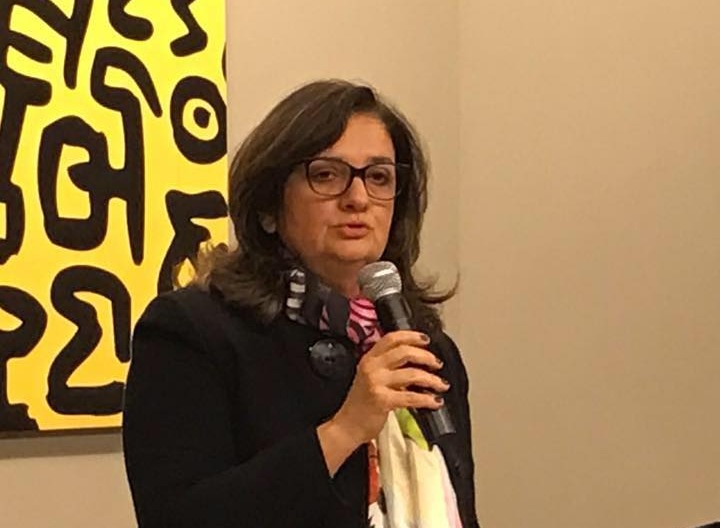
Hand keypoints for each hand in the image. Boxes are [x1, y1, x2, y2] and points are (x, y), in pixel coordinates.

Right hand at [317, 331, 448, 473]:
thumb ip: (388, 366)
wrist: (348, 426)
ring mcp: (376, 383)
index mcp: (369, 358)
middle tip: (437, 364)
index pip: (391, 338)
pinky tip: (435, 402)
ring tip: (441, 384)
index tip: (426, 340)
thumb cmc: (362, 403)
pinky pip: (411, 396)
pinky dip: (427, 399)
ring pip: (412, 374)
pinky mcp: (382, 400)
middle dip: (426, 357)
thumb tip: (417, 361)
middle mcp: (372, 367)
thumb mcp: (371, 377)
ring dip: (431, 379)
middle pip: (404, 352)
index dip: (411, 336)